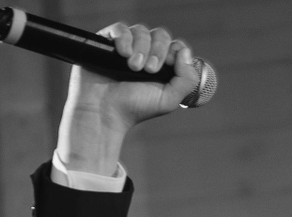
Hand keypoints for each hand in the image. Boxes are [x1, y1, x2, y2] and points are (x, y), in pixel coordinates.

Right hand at [57, 23, 202, 175]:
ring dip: (141, 48)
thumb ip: (187, 79)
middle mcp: (145, 53)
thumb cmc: (135, 109)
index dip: (175, 52)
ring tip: (133, 67)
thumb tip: (185, 52)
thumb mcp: (169, 99)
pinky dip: (125, 39)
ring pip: (141, 31)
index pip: (175, 46)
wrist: (104, 113)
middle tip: (150, 70)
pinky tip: (123, 54)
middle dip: (158, 50)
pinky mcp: (108, 43)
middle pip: (161, 35)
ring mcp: (126, 47)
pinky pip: (121, 29)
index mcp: (162, 66)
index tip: (168, 66)